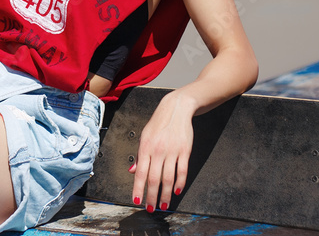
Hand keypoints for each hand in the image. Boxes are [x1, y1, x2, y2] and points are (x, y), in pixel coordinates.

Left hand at [129, 90, 195, 211]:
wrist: (176, 109)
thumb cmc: (158, 123)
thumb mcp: (144, 136)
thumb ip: (140, 155)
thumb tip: (133, 172)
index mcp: (146, 147)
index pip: (141, 173)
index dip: (138, 188)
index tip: (137, 200)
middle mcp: (158, 150)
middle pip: (155, 179)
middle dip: (152, 196)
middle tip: (151, 208)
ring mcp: (173, 151)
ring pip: (169, 178)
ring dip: (165, 194)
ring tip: (163, 205)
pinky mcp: (185, 151)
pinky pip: (182, 171)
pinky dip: (180, 183)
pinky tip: (176, 191)